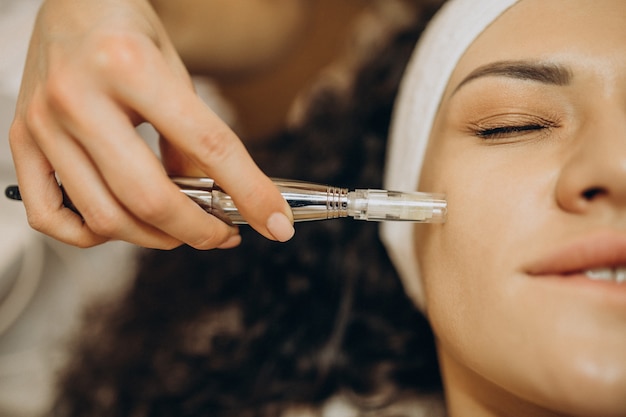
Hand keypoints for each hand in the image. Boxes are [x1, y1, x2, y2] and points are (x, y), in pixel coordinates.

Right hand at [9, 0, 293, 249]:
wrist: (72, 3)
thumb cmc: (126, 31)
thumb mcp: (175, 73)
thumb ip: (193, 139)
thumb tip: (214, 199)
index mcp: (128, 66)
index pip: (208, 146)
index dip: (250, 193)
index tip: (275, 223)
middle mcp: (77, 97)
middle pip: (149, 198)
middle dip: (198, 231)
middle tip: (221, 234)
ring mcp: (41, 124)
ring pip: (104, 217)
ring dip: (154, 238)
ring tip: (178, 228)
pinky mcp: (20, 141)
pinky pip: (50, 217)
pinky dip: (91, 235)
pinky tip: (120, 223)